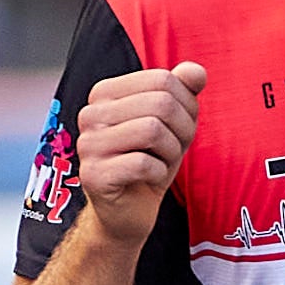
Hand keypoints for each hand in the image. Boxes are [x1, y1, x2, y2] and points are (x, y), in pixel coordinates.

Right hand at [78, 62, 205, 228]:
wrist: (128, 212)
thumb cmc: (150, 163)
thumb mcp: (173, 124)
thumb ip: (183, 92)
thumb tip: (196, 71)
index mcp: (105, 93)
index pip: (162, 79)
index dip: (185, 106)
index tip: (179, 128)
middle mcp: (90, 114)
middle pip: (160, 103)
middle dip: (181, 130)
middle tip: (173, 150)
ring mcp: (88, 144)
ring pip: (152, 130)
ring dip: (171, 152)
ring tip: (161, 163)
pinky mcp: (93, 175)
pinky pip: (143, 163)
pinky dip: (159, 173)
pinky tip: (149, 179)